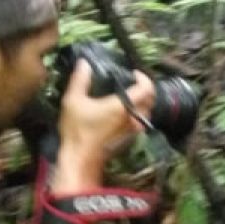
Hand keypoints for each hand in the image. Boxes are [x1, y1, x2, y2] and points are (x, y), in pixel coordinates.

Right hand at [53, 61, 155, 190]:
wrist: (81, 159)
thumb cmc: (78, 130)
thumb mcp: (74, 101)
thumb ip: (80, 80)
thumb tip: (84, 63)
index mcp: (124, 106)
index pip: (146, 88)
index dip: (144, 77)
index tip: (134, 73)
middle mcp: (134, 117)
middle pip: (151, 99)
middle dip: (145, 88)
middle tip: (133, 81)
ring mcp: (134, 129)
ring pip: (147, 111)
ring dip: (142, 101)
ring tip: (128, 94)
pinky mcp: (131, 138)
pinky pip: (141, 121)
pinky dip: (138, 112)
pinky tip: (124, 110)